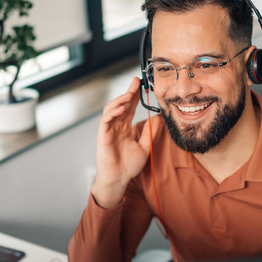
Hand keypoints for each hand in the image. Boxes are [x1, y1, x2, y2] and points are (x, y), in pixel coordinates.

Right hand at [91, 77, 152, 208]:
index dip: (135, 95)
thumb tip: (158, 118)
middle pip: (122, 104)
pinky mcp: (102, 135)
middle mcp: (117, 126)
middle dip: (129, 92)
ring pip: (112, 109)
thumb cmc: (128, 166)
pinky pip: (105, 119)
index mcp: (125, 127)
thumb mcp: (144, 146)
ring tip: (130, 94)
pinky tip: (121, 108)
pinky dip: (112, 112)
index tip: (142, 85)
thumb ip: (149, 132)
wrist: (118, 179)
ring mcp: (109, 129)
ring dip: (120, 100)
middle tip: (137, 82)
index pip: (130, 107)